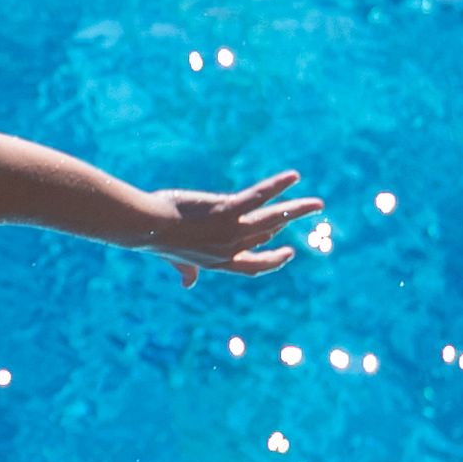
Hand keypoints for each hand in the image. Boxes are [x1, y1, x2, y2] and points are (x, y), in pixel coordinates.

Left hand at [145, 171, 320, 284]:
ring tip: (317, 203)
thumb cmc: (155, 238)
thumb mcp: (174, 259)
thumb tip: (187, 283)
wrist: (145, 227)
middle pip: (267, 236)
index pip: (253, 265)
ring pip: (273, 219)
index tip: (286, 252)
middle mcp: (230, 249)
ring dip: (297, 209)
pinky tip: (294, 177)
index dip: (272, 259)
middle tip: (307, 214)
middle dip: (288, 224)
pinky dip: (277, 186)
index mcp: (219, 262)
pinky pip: (259, 197)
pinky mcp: (226, 210)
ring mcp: (231, 231)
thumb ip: (185, 270)